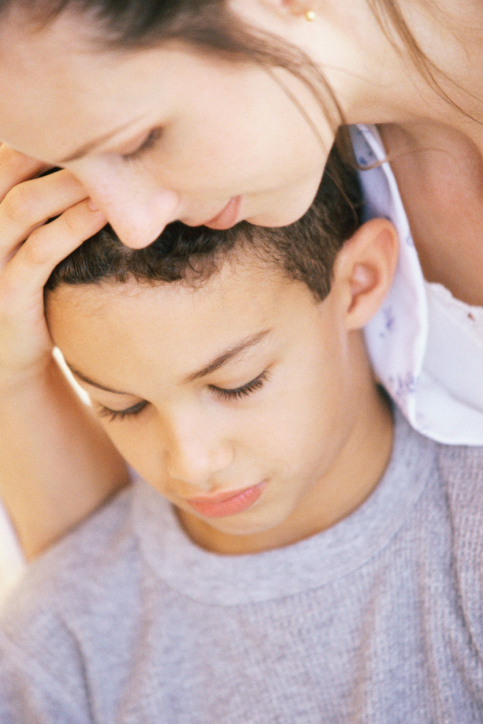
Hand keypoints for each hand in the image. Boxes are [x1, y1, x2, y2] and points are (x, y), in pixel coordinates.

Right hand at [0, 144, 106, 383]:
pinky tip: (101, 213)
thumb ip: (48, 204)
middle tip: (107, 131)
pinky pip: (38, 253)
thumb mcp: (36, 243)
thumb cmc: (35, 294)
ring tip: (113, 170)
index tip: (93, 115)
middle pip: (8, 169)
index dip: (42, 133)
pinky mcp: (8, 296)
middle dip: (54, 149)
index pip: (7, 157)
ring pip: (22, 206)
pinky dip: (70, 228)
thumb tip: (96, 163)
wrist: (17, 363)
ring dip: (68, 184)